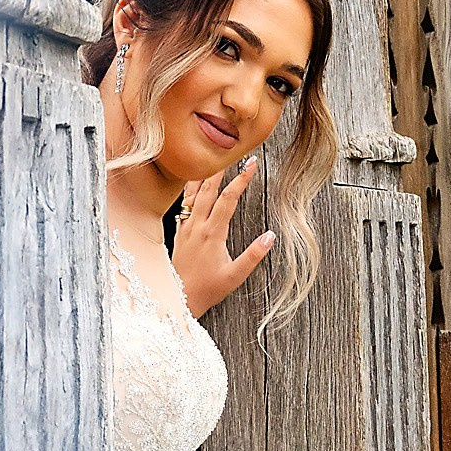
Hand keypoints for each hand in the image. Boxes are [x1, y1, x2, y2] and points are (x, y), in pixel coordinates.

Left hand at [171, 157, 275, 317]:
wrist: (180, 298)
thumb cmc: (208, 289)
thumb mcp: (235, 276)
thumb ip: (253, 256)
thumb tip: (271, 236)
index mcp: (212, 234)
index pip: (228, 199)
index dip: (241, 179)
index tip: (252, 164)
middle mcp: (196, 226)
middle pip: (208, 190)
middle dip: (221, 169)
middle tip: (232, 151)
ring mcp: (185, 228)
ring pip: (193, 194)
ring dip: (204, 175)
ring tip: (212, 159)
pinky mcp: (179, 232)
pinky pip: (184, 204)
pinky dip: (189, 189)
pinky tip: (192, 182)